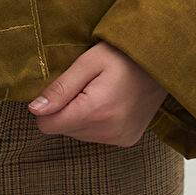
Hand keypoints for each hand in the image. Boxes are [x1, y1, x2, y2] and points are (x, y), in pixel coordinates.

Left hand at [26, 40, 167, 145]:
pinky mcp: (127, 140)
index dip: (47, 106)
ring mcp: (119, 139)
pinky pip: (96, 136)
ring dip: (81, 114)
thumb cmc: (123, 54)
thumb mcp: (88, 62)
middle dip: (67, 108)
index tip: (61, 87)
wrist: (160, 61)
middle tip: (85, 84)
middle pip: (64, 130)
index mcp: (96, 111)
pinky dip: (96, 120)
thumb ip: (61, 88)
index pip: (48, 126)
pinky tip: (108, 101)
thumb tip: (35, 109)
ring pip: (79, 134)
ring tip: (98, 90)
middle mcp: (108, 132)